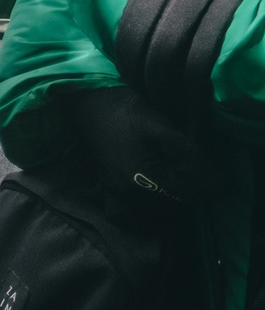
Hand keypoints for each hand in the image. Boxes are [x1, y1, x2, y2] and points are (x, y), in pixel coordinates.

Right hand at [59, 85, 200, 205]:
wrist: (87, 102)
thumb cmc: (126, 111)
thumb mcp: (164, 129)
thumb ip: (191, 157)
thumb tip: (221, 184)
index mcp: (145, 180)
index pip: (192, 195)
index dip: (204, 179)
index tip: (200, 159)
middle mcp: (130, 193)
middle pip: (176, 202)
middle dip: (187, 185)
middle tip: (184, 160)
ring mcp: (118, 192)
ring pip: (160, 206)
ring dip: (171, 192)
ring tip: (171, 167)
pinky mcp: (110, 187)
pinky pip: (139, 206)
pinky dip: (152, 198)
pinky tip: (153, 180)